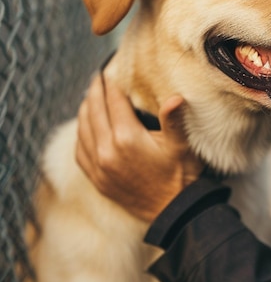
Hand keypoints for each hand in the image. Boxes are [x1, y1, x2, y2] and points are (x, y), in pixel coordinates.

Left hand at [76, 74, 203, 222]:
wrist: (172, 212)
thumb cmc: (180, 176)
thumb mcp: (180, 146)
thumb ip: (174, 120)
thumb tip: (175, 97)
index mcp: (126, 138)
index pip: (113, 101)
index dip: (112, 83)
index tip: (111, 70)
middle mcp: (106, 151)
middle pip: (93, 111)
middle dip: (95, 91)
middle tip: (97, 77)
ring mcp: (98, 166)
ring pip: (82, 128)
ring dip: (86, 109)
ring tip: (91, 96)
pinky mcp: (96, 178)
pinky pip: (79, 149)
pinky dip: (81, 132)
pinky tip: (86, 125)